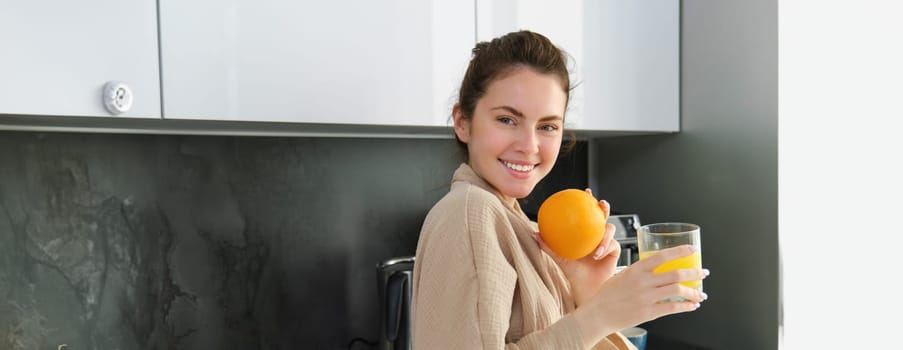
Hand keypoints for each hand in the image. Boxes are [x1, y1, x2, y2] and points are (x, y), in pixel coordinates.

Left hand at [532, 189, 619, 306]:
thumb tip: (534, 234)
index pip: (587, 212)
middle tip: (601, 204)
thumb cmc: (573, 272)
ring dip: (604, 234)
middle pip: (603, 215)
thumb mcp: (559, 257)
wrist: (586, 287)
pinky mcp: (615, 251)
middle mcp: (597, 234)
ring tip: (597, 242)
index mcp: (585, 232)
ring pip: (610, 229)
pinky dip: (604, 248)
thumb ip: (548, 246)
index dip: (588, 200)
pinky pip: (612, 245)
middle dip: (604, 207)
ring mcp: (607, 241)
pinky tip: (597, 254)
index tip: (585, 191)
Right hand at [572, 245, 709, 345]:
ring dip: (694, 292)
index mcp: (636, 269)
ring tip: (700, 293)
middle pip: (676, 274)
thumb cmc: (605, 296)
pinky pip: (673, 308)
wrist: (597, 315)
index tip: (692, 250)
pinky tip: (692, 305)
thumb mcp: (620, 277)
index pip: (663, 256)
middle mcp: (643, 282)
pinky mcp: (649, 312)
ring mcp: (647, 297)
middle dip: (694, 272)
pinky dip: (686, 306)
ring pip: (678, 291)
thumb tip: (654, 272)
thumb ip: (638, 273)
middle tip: (703, 272)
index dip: (681, 251)